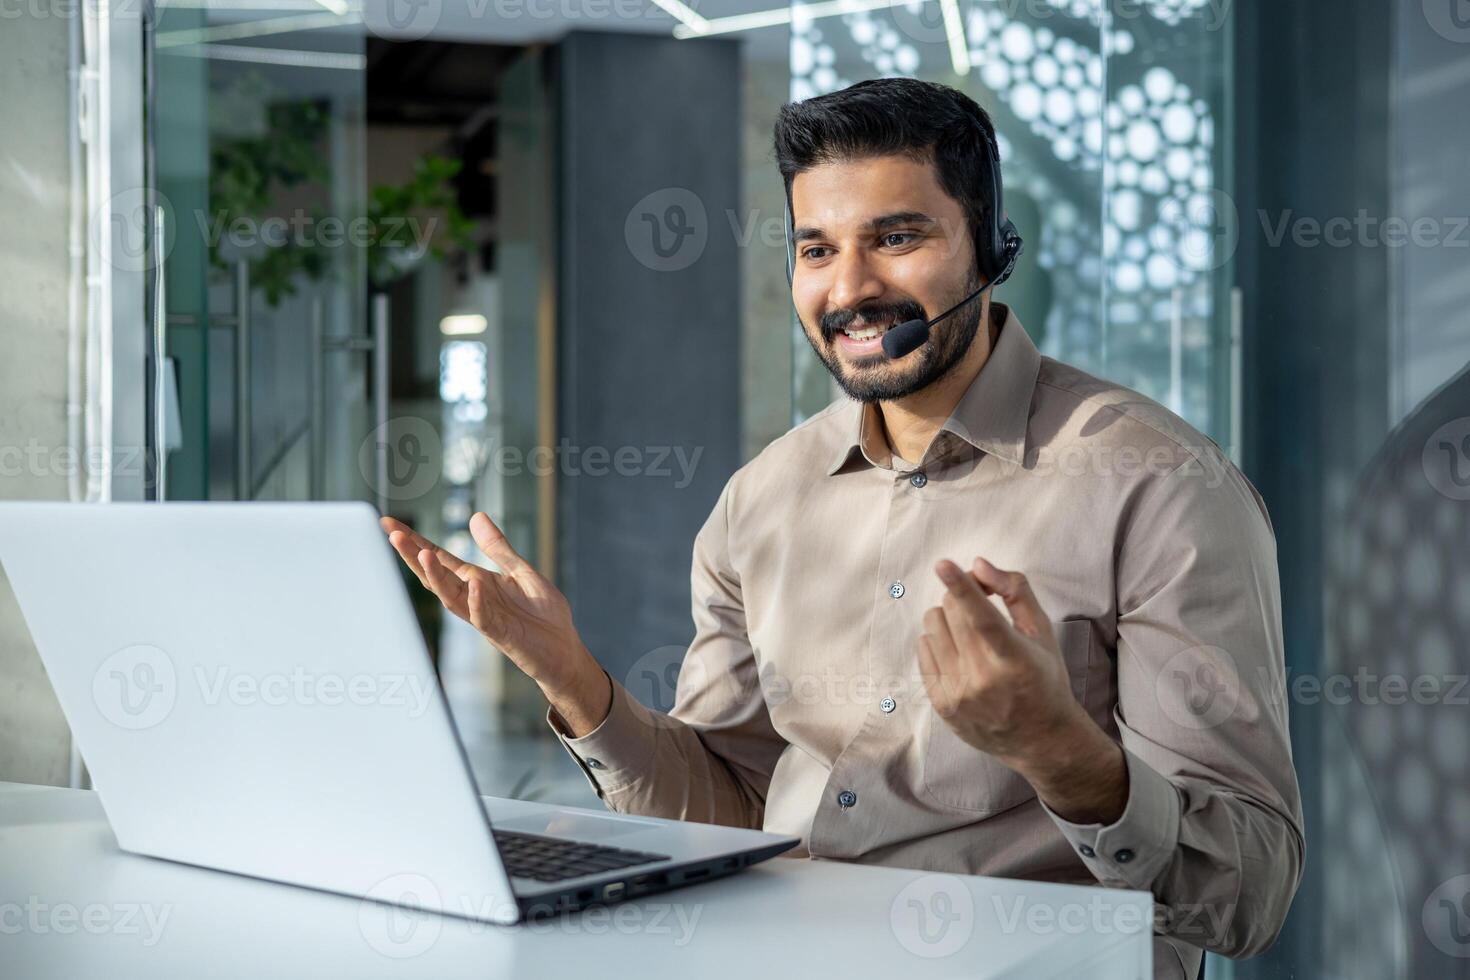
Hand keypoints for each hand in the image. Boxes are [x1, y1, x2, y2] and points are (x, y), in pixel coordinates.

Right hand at [381, 513, 610, 734]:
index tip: (390, 523)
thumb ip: (499, 548)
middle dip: (414, 555)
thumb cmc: (543, 614)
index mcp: (478, 582)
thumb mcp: (522, 571)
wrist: (564, 650)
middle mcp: (474, 598)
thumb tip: (476, 516)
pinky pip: (484, 617)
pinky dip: (477, 600)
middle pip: (436, 576)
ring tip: (422, 554)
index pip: (440, 559)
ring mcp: (485, 617)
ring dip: (437, 577)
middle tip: (392, 533)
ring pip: (452, 597)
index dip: (416, 542)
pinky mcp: (501, 634)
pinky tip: (473, 582)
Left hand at [917, 557, 1125, 823]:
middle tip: (979, 603)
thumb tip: (979, 565)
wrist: (1041, 740)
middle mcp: (984, 679)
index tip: (943, 564)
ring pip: (932, 626)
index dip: (962, 588)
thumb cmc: (1044, 678)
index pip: (984, 618)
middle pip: (952, 612)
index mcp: (1015, 660)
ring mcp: (959, 694)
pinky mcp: (941, 704)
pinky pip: (923, 649)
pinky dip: (938, 640)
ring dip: (948, 617)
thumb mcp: (1043, 632)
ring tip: (969, 632)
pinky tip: (959, 651)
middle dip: (962, 597)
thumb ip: (1015, 591)